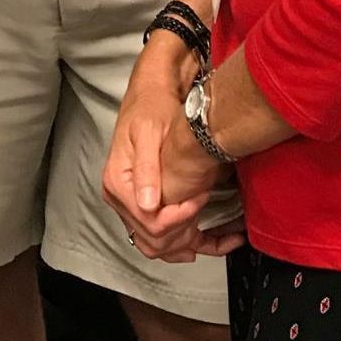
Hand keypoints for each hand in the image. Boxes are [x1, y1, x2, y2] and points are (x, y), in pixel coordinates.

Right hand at [104, 65, 240, 263]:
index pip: (149, 221)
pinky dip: (190, 243)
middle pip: (153, 239)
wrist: (151, 95)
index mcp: (117, 183)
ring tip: (222, 237)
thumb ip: (147, 169)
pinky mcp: (146, 204)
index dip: (179, 217)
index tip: (200, 197)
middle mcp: (120, 198)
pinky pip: (165, 235)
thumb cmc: (150, 107)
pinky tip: (216, 240)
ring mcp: (132, 204)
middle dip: (186, 233)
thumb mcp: (149, 132)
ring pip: (159, 245)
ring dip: (189, 246)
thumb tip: (148, 205)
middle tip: (211, 209)